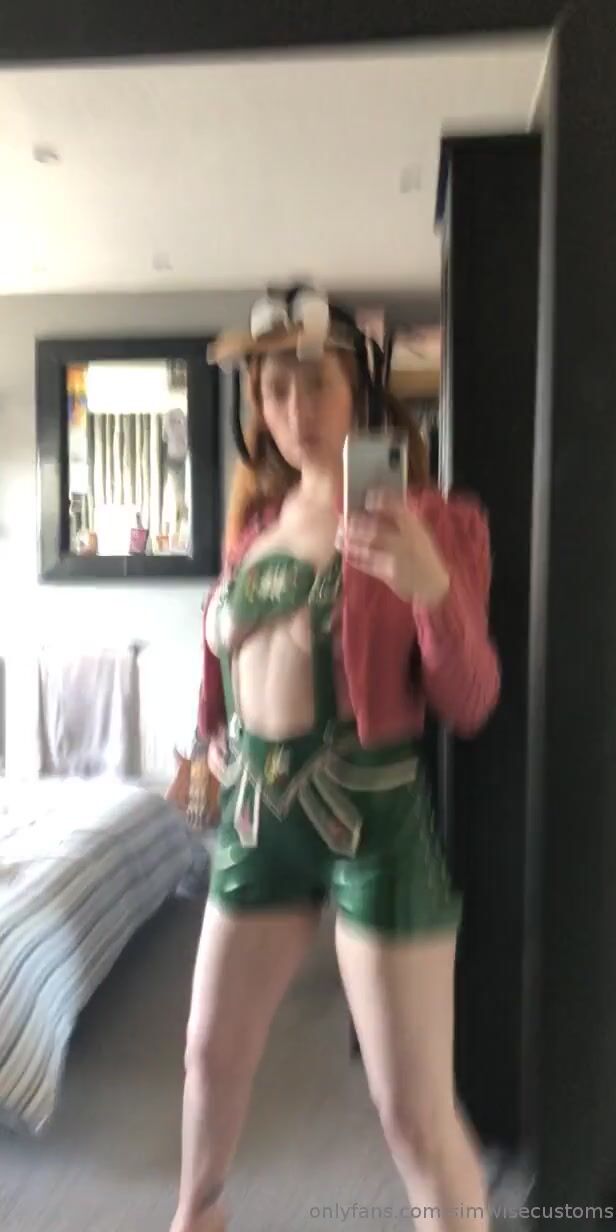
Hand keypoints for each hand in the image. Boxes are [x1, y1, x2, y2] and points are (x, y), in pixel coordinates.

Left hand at [336, 489, 450, 607]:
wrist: (434, 584)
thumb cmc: (424, 554)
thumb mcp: (419, 533)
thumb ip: (401, 520)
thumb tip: (376, 504)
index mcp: (414, 526)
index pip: (396, 507)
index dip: (380, 500)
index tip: (366, 498)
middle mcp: (405, 540)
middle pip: (375, 528)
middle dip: (355, 523)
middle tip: (343, 520)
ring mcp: (396, 558)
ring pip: (367, 548)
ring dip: (350, 542)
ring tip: (340, 538)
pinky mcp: (388, 574)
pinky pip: (366, 565)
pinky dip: (354, 558)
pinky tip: (347, 553)